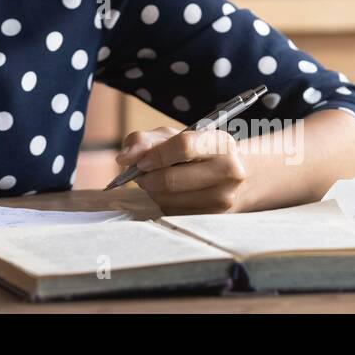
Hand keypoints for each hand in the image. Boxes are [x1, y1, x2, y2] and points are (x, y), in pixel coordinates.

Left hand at [114, 126, 247, 214]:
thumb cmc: (195, 153)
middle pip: (172, 179)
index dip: (155, 155)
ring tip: (156, 181)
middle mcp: (229, 171)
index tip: (140, 162)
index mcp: (220, 142)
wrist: (230, 178)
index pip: (183, 146)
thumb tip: (124, 158)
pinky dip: (163, 203)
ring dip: (152, 191)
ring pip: (169, 199)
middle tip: (140, 174)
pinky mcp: (214, 217)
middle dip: (147, 177)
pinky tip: (170, 194)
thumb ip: (144, 141)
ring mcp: (223, 198)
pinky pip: (173, 212)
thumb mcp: (172, 137)